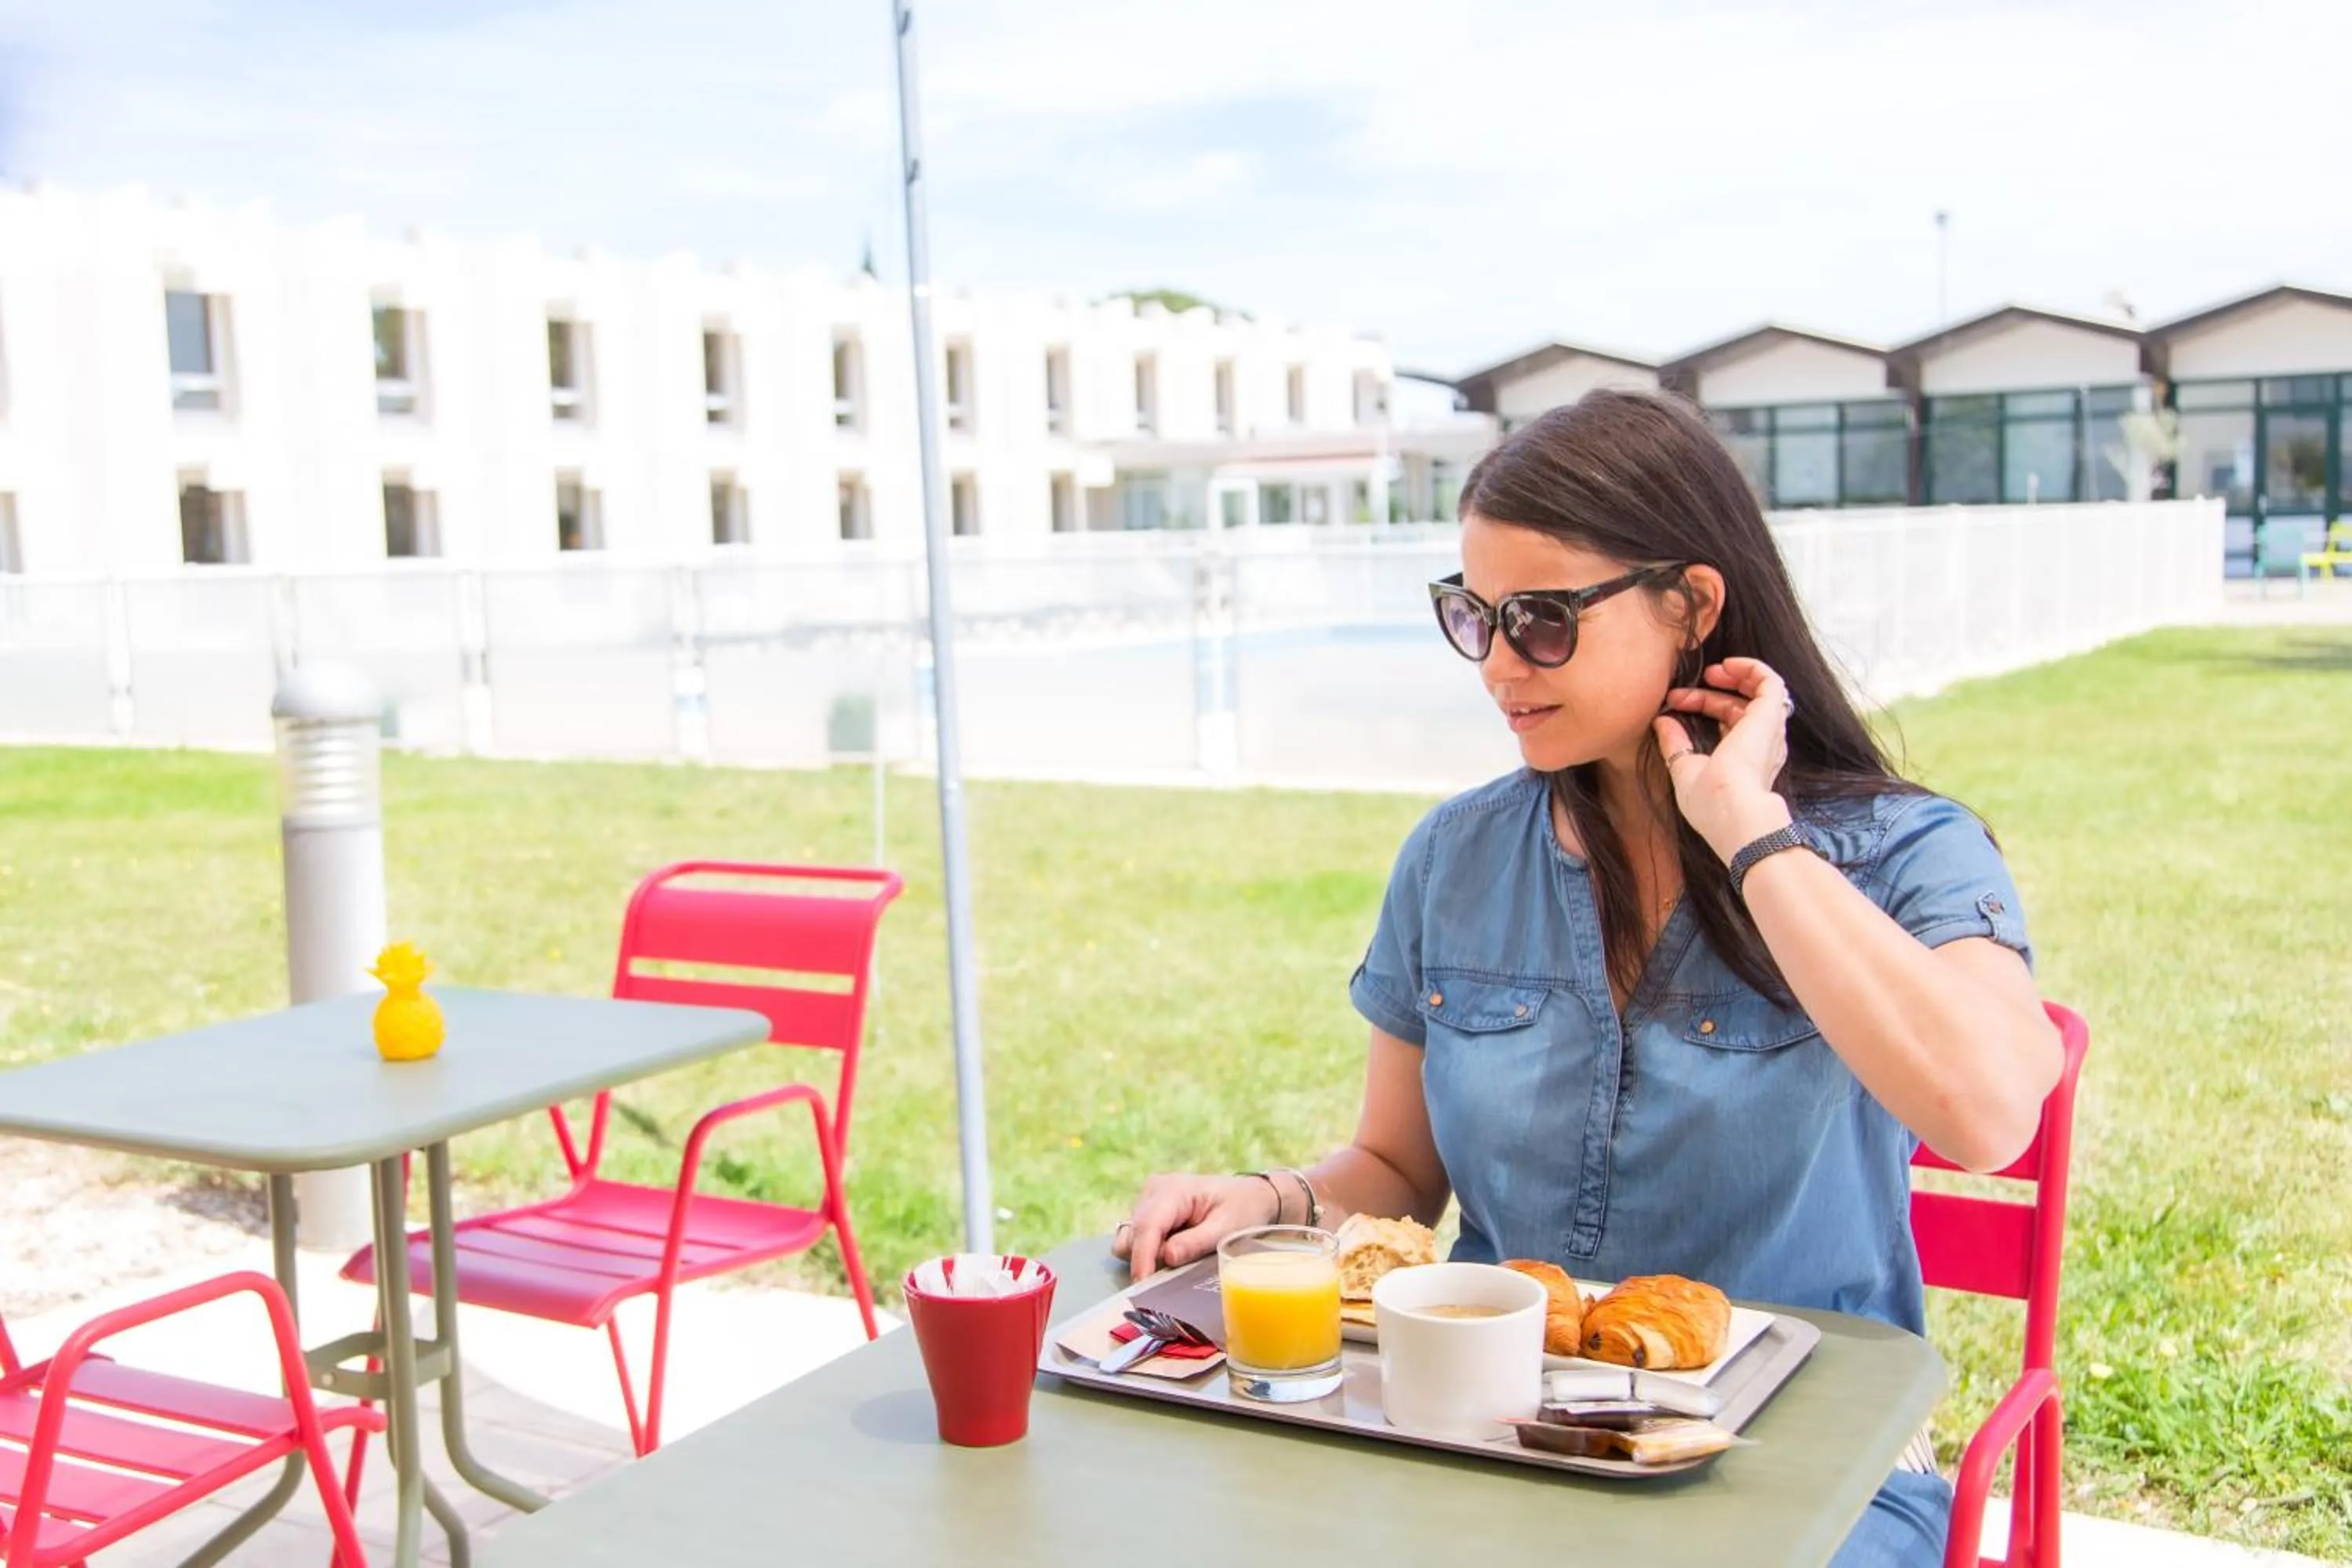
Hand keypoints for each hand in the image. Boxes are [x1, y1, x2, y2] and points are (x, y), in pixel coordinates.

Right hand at [1113, 1172, 1280, 1278]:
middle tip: (1176, 1271)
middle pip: (1132, 1234)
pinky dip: (1149, 1252)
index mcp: (1173, 1189)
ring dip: (1147, 1256)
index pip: (1148, 1225)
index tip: (1143, 1284)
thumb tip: (1166, 1258)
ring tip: (1181, 1255)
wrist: (1247, 1195)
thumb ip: (1195, 1243)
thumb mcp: (1226, 1227)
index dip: (1142, 1257)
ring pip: (1130, 1238)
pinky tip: (1174, 1249)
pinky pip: (1136, 1238)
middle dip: (1145, 1259)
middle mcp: (1153, 1191)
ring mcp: (1147, 1200)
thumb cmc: (1241, 1208)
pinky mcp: (1146, 1211)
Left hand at [1654, 656, 1797, 861]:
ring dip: (1735, 675)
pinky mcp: (1771, 715)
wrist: (1732, 810)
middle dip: (1710, 693)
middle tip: (1681, 691)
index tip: (1673, 703)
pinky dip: (1752, 668)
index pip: (1726, 723)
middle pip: (1739, 707)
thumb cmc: (1711, 802)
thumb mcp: (1684, 769)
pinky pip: (1771, 682)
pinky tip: (1729, 665)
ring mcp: (1768, 729)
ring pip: (1761, 691)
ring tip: (1713, 670)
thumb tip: (1661, 722)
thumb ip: (1675, 744)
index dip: (1700, 706)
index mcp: (1744, 759)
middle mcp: (1761, 744)